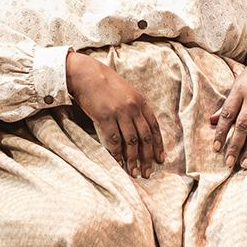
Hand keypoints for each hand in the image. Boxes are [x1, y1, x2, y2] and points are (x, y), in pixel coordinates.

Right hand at [66, 52, 162, 176]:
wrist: (86, 74)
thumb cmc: (106, 84)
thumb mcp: (127, 92)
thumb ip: (135, 108)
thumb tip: (140, 128)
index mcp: (141, 102)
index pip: (154, 127)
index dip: (158, 145)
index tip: (160, 159)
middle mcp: (133, 108)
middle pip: (144, 137)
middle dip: (147, 157)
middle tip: (147, 172)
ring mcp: (119, 112)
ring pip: (131, 141)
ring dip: (133, 159)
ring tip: (134, 172)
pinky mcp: (105, 117)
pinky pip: (113, 139)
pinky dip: (116, 153)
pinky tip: (118, 163)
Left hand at [210, 47, 246, 169]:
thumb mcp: (237, 84)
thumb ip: (226, 104)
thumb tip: (212, 121)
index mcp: (240, 91)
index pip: (228, 114)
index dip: (222, 132)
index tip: (216, 148)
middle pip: (243, 125)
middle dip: (235, 146)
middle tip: (229, 162)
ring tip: (244, 163)